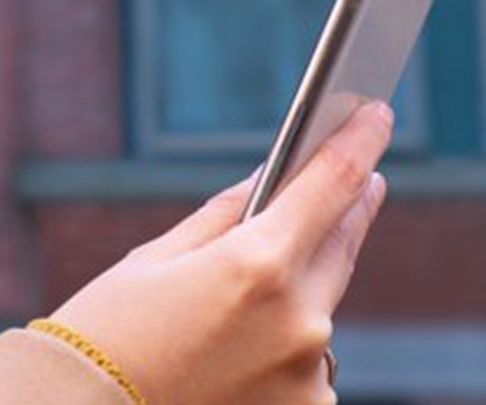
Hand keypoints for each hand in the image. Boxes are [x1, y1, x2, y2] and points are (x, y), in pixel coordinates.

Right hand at [42, 100, 394, 404]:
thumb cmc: (107, 335)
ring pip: (320, 308)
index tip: (378, 114)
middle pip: (341, 245)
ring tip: (258, 290)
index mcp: (257, 264)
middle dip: (346, 211)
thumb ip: (226, 216)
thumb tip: (273, 181)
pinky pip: (309, 362)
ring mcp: (308, 372)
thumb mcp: (155, 260)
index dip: (361, 140)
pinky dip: (286, 349)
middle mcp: (298, 319)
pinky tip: (242, 352)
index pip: (334, 183)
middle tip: (363, 181)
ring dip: (302, 291)